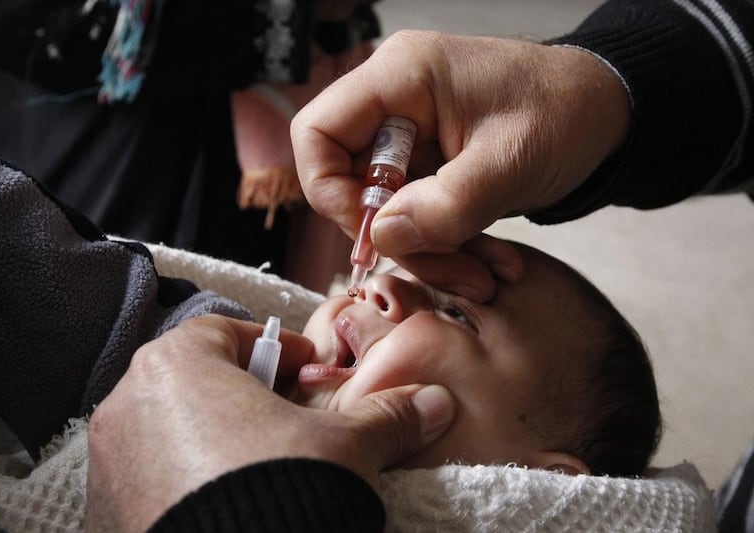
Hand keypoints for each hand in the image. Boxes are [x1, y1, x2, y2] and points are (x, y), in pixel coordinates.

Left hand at [86, 315, 454, 531]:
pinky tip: (225, 503)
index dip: (275, 346)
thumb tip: (435, 403)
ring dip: (210, 437)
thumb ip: (387, 416)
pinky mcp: (106, 513)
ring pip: (168, 428)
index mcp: (179, 364)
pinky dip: (184, 481)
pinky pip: (148, 479)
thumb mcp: (345, 447)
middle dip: (244, 392)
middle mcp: (130, 404)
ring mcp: (109, 462)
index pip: (226, 330)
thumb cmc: (278, 491)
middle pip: (194, 378)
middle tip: (288, 418)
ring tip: (259, 465)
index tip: (307, 368)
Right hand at [292, 31, 629, 296]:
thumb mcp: (511, 163)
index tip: (377, 231)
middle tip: (450, 269)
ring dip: (428, 250)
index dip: (331, 190)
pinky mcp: (430, 164)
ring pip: (384, 208)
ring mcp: (411, 136)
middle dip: (396, 236)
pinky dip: (445, 244)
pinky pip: (415, 214)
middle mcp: (394, 103)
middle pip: (348, 181)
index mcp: (400, 78)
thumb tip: (383, 237)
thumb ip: (447, 204)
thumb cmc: (566, 113)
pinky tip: (487, 259)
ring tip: (482, 274)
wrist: (606, 113)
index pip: (317, 133)